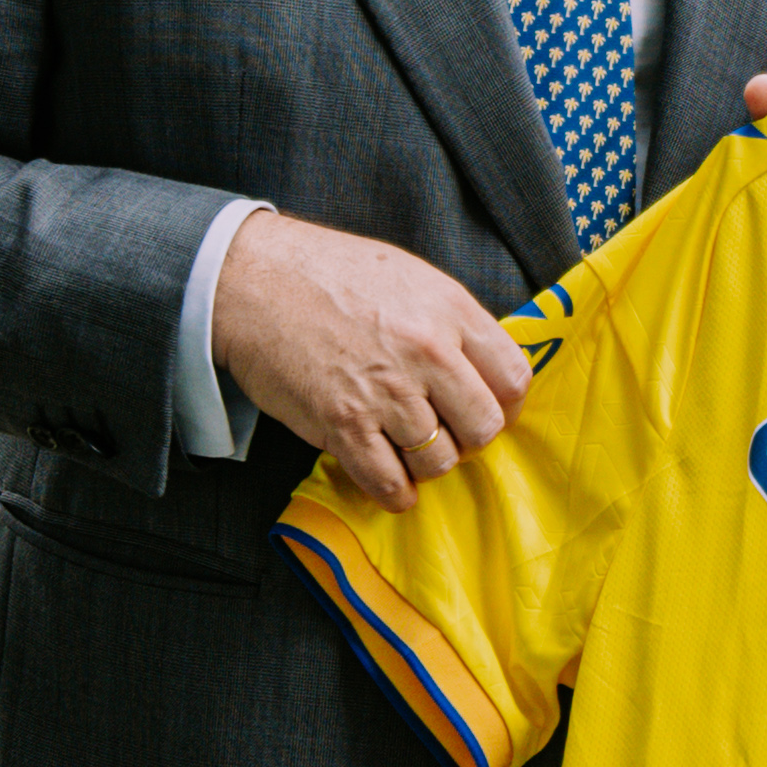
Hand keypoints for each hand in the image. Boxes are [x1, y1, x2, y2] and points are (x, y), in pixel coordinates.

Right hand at [214, 213, 529, 512]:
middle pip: (484, 428)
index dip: (507, 406)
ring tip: (407, 450)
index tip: (490, 413)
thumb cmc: (327, 273)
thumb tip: (480, 369)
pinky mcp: (344, 426)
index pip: (513, 378)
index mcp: (450, 310)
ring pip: (440, 461)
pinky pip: (390, 484)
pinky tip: (391, 483)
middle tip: (445, 434)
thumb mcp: (409, 277)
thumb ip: (450, 321)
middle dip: (469, 439)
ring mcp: (386, 392)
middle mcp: (428, 353)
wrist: (253, 281)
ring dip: (427, 465)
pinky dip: (396, 493)